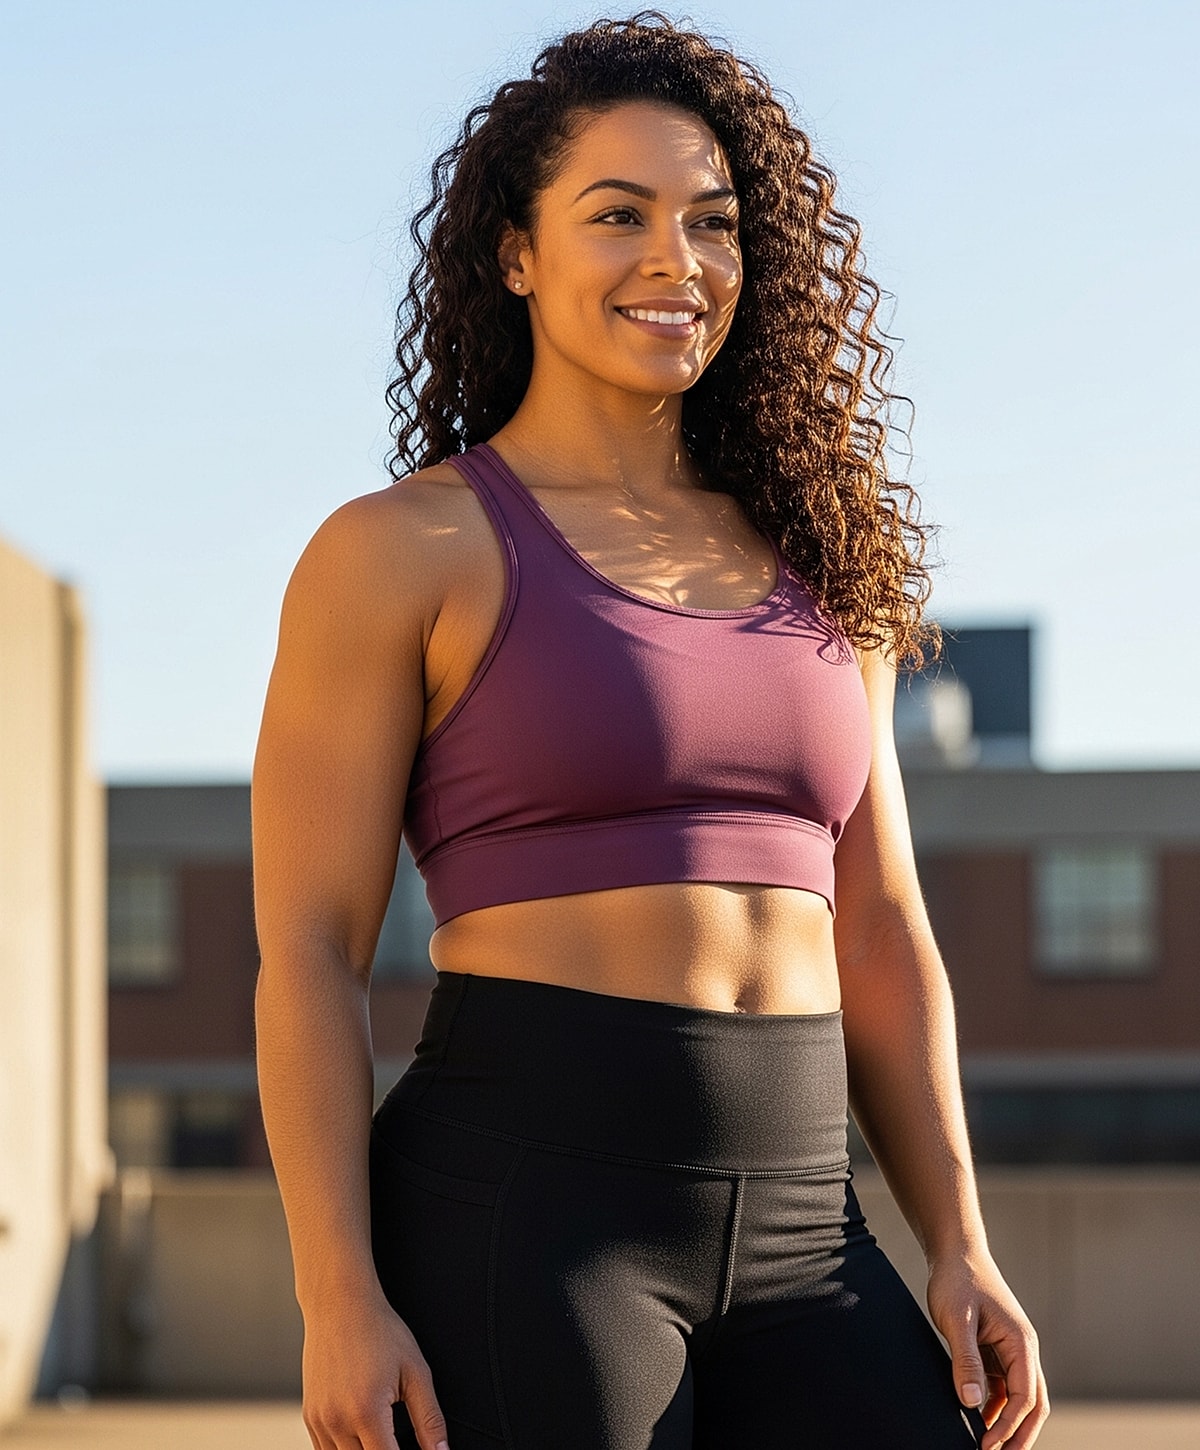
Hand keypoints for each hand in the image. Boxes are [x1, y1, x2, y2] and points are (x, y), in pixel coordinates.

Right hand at [300, 1285, 449, 1449]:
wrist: (339, 1304)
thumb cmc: (378, 1330)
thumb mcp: (415, 1371)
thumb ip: (429, 1419)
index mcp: (367, 1412)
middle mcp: (337, 1421)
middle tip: (397, 1437)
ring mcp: (319, 1421)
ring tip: (381, 1433)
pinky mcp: (309, 1416)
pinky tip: (361, 1435)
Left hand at [926, 1251, 1049, 1449]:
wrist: (956, 1252)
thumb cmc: (959, 1279)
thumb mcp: (957, 1320)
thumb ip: (966, 1360)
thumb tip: (972, 1402)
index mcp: (1022, 1344)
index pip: (1025, 1398)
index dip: (1008, 1427)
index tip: (986, 1446)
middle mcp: (1023, 1350)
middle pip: (1033, 1404)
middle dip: (1019, 1434)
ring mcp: (1011, 1349)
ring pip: (1018, 1396)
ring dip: (1007, 1422)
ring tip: (987, 1444)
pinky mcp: (997, 1348)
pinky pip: (1003, 1384)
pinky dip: (994, 1404)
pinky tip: (977, 1416)